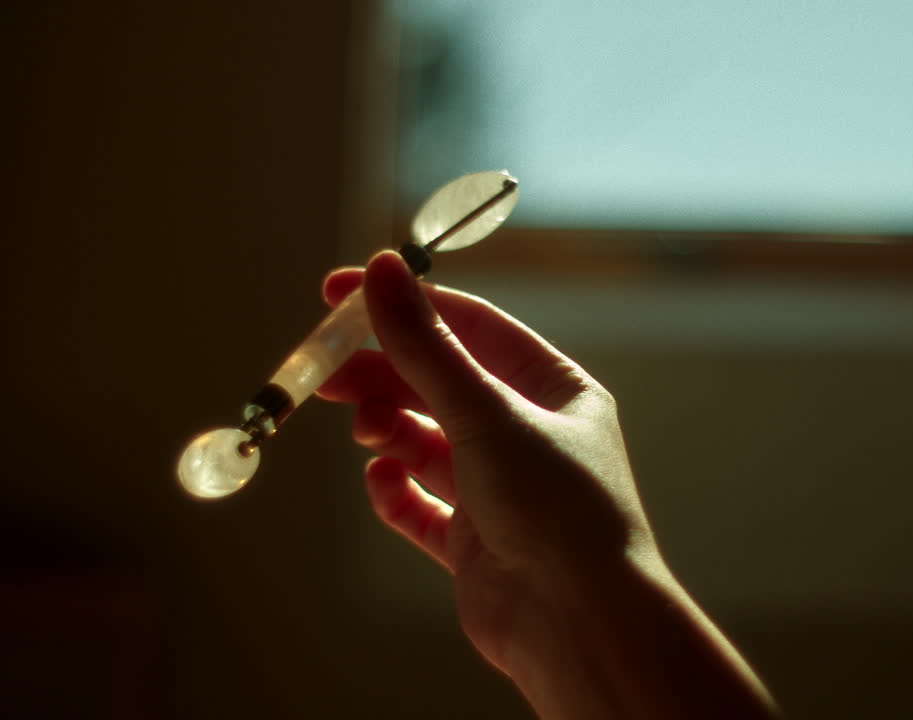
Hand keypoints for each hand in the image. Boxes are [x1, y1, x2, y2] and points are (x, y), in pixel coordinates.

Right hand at [319, 251, 776, 719]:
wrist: (580, 624)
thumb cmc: (558, 508)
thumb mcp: (487, 413)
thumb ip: (427, 347)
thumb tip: (383, 271)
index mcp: (555, 390)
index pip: (471, 328)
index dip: (407, 306)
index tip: (338, 294)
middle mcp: (530, 435)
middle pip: (440, 384)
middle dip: (384, 374)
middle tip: (327, 372)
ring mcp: (501, 489)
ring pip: (425, 441)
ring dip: (388, 429)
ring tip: (367, 431)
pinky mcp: (474, 542)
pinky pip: (419, 504)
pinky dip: (394, 490)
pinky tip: (381, 482)